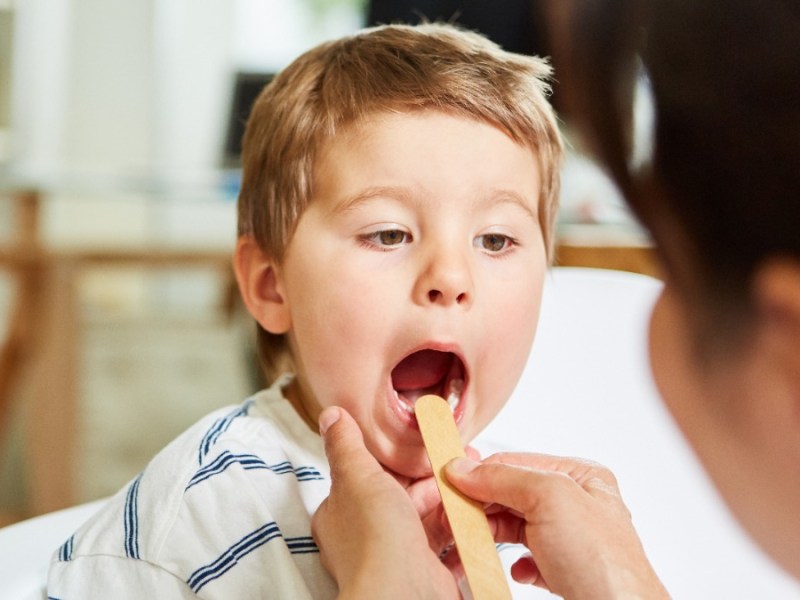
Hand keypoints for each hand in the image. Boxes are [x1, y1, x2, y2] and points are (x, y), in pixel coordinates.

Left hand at [311, 407, 459, 598]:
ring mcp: (400, 554)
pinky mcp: (428, 570)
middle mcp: (369, 535)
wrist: (403, 592)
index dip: (400, 458)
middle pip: (407, 495)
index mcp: (344, 512)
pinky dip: (465, 529)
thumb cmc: (374, 540)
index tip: (425, 441)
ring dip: (454, 500)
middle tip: (461, 458)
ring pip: (431, 517)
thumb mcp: (356, 476)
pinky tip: (477, 514)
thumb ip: (346, 445)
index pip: (372, 475)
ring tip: (475, 482)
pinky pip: (450, 544)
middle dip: (436, 477)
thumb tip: (332, 416)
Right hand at [446, 453, 669, 598]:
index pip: (517, 463)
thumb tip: (463, 468)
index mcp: (581, 478)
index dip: (481, 472)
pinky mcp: (566, 574)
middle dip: (483, 505)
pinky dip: (515, 563)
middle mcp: (578, 506)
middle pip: (514, 495)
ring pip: (518, 528)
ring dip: (492, 534)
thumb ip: (504, 478)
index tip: (449, 482)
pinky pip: (529, 560)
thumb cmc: (602, 562)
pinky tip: (515, 569)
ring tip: (472, 541)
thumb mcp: (550, 498)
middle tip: (453, 516)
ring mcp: (572, 542)